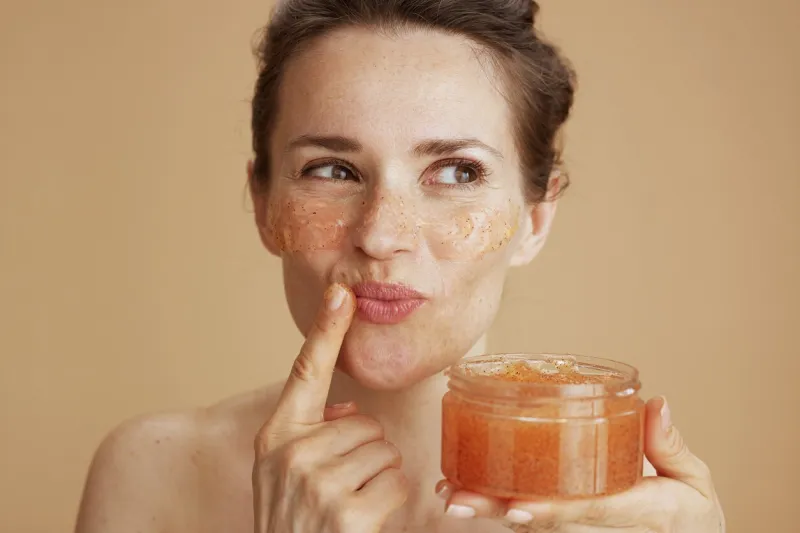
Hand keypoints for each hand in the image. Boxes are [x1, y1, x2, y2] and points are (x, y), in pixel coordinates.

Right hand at [253, 283, 408, 532]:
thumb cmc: (291, 521)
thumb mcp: (283, 472)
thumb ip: (310, 433)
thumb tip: (350, 409)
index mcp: (276, 436)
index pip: (305, 371)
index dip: (326, 330)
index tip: (342, 293)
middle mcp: (291, 453)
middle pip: (365, 423)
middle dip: (364, 453)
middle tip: (338, 486)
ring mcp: (317, 484)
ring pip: (384, 452)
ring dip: (377, 479)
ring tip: (346, 503)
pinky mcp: (346, 514)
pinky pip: (395, 483)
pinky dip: (388, 502)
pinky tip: (360, 520)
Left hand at [437, 397, 724, 531]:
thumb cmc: (689, 517)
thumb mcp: (696, 483)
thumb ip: (671, 445)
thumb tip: (655, 404)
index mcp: (641, 514)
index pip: (590, 511)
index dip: (552, 511)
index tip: (516, 508)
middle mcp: (604, 530)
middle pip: (545, 522)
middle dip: (498, 509)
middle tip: (455, 498)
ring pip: (532, 526)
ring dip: (489, 507)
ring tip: (449, 491)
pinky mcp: (572, 532)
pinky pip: (535, 523)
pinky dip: (499, 506)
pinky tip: (465, 490)